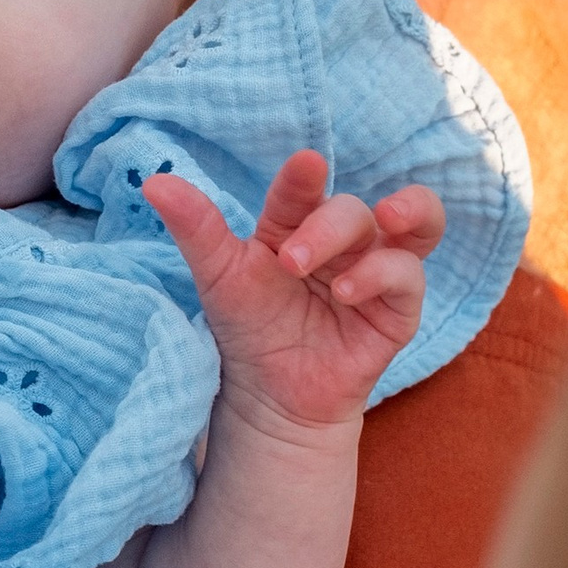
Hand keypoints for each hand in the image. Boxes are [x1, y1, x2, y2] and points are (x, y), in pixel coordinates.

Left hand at [145, 154, 442, 433]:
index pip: (306, 190)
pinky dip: (383, 274)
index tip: (304, 167)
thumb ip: (196, 229)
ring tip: (385, 220)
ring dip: (406, 213)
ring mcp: (376, 270)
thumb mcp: (217, 276)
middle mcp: (344, 241)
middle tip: (290, 261)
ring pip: (412, 224)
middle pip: (352, 211)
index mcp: (297, 224)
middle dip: (326, 229)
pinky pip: (409, 276)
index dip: (305, 178)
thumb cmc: (246, 330)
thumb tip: (155, 182)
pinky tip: (347, 293)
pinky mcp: (398, 308)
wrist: (269, 400)